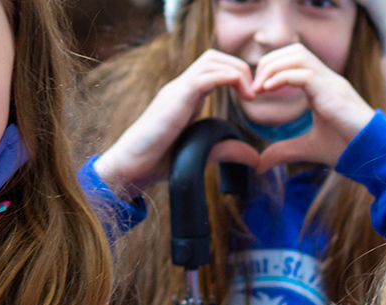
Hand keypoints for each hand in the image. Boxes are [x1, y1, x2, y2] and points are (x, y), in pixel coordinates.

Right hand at [94, 49, 261, 198]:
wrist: (130, 167)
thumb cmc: (158, 162)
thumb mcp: (201, 153)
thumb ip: (225, 150)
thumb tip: (254, 156)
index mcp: (185, 97)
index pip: (213, 68)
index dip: (237, 75)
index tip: (252, 97)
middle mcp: (180, 88)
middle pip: (214, 57)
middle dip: (240, 67)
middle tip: (254, 93)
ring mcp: (176, 91)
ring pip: (210, 60)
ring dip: (237, 71)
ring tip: (249, 95)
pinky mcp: (175, 99)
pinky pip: (204, 76)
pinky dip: (228, 78)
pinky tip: (242, 96)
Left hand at [252, 43, 377, 171]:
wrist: (374, 156)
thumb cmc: (348, 148)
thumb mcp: (307, 149)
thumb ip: (284, 151)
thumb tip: (259, 164)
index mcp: (323, 86)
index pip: (296, 58)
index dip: (272, 67)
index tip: (256, 89)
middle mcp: (328, 80)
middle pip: (295, 50)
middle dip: (269, 62)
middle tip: (254, 86)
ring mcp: (333, 84)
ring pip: (299, 56)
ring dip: (273, 67)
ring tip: (259, 88)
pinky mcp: (334, 95)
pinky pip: (306, 76)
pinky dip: (283, 78)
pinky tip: (268, 90)